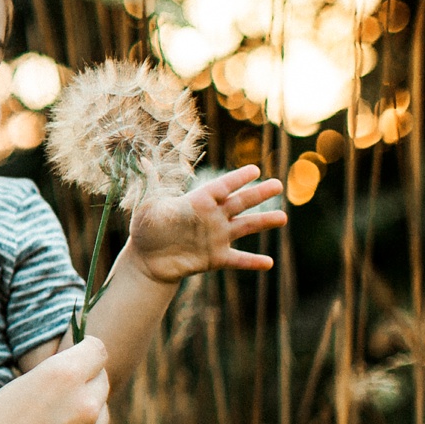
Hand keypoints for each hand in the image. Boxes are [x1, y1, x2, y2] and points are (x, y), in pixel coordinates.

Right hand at [0, 338, 109, 423]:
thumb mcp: (16, 385)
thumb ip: (55, 379)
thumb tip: (82, 378)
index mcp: (63, 374)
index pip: (97, 349)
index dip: (81, 350)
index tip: (67, 357)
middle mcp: (84, 403)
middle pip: (102, 379)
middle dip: (84, 380)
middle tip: (54, 390)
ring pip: (101, 411)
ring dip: (84, 409)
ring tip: (48, 418)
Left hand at [126, 164, 285, 284]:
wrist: (147, 259)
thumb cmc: (147, 228)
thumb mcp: (146, 205)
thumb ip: (151, 184)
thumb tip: (142, 160)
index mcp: (197, 201)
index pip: (221, 187)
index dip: (236, 179)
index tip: (255, 170)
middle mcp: (212, 217)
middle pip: (239, 202)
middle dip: (258, 194)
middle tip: (278, 185)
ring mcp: (217, 237)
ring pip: (245, 227)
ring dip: (264, 222)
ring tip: (283, 217)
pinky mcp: (216, 258)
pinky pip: (238, 260)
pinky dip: (252, 262)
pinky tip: (268, 263)